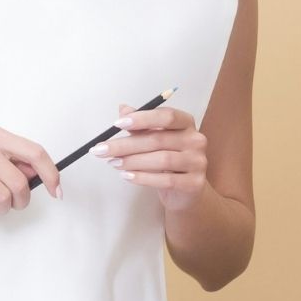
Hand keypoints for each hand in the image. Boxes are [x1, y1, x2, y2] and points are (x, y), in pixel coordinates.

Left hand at [93, 103, 208, 211]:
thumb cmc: (168, 162)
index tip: (117, 124)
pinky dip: (143, 178)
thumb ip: (140, 126)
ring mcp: (198, 162)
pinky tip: (126, 176)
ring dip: (133, 161)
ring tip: (113, 163)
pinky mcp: (195, 183)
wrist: (185, 191)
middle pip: (159, 139)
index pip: (167, 116)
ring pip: (162, 159)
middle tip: (102, 150)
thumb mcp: (154, 140)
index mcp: (186, 124)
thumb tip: (123, 109)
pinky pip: (166, 180)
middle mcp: (196, 140)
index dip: (142, 118)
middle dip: (126, 144)